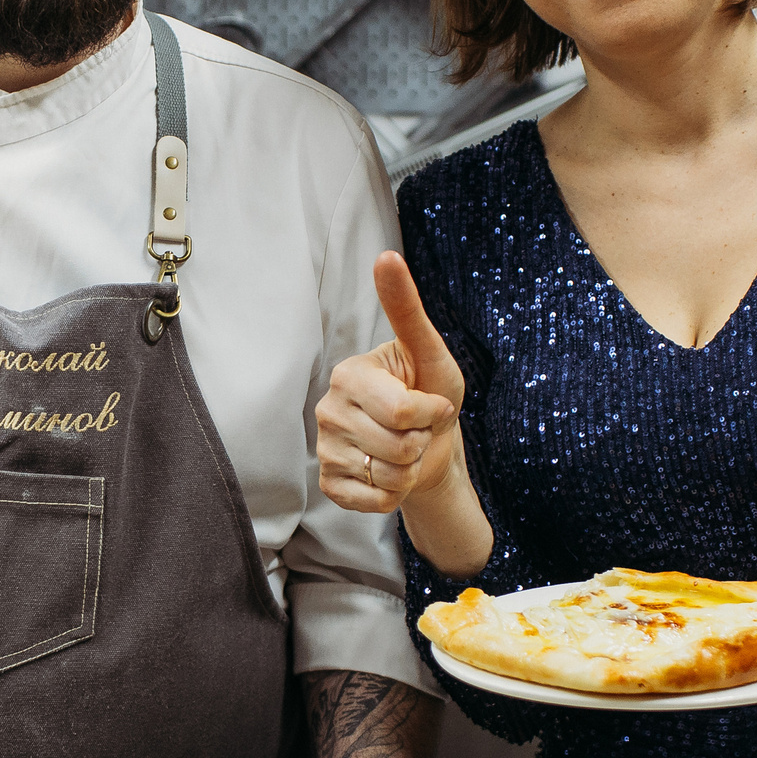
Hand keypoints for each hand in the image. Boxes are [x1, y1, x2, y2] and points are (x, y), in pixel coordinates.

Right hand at [319, 252, 464, 515]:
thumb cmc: (430, 391)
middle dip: (421, 442)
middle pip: (396, 447)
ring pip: (387, 476)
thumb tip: (386, 257)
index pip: (402, 412)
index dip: (431, 414)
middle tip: (416, 429)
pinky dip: (394, 494)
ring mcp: (325, 448)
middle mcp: (328, 409)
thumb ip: (406, 308)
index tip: (431, 402)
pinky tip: (388, 473)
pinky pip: (373, 501)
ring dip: (410, 469)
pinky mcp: (329, 483)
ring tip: (404, 449)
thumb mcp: (429, 351)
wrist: (431, 445)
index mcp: (349, 374)